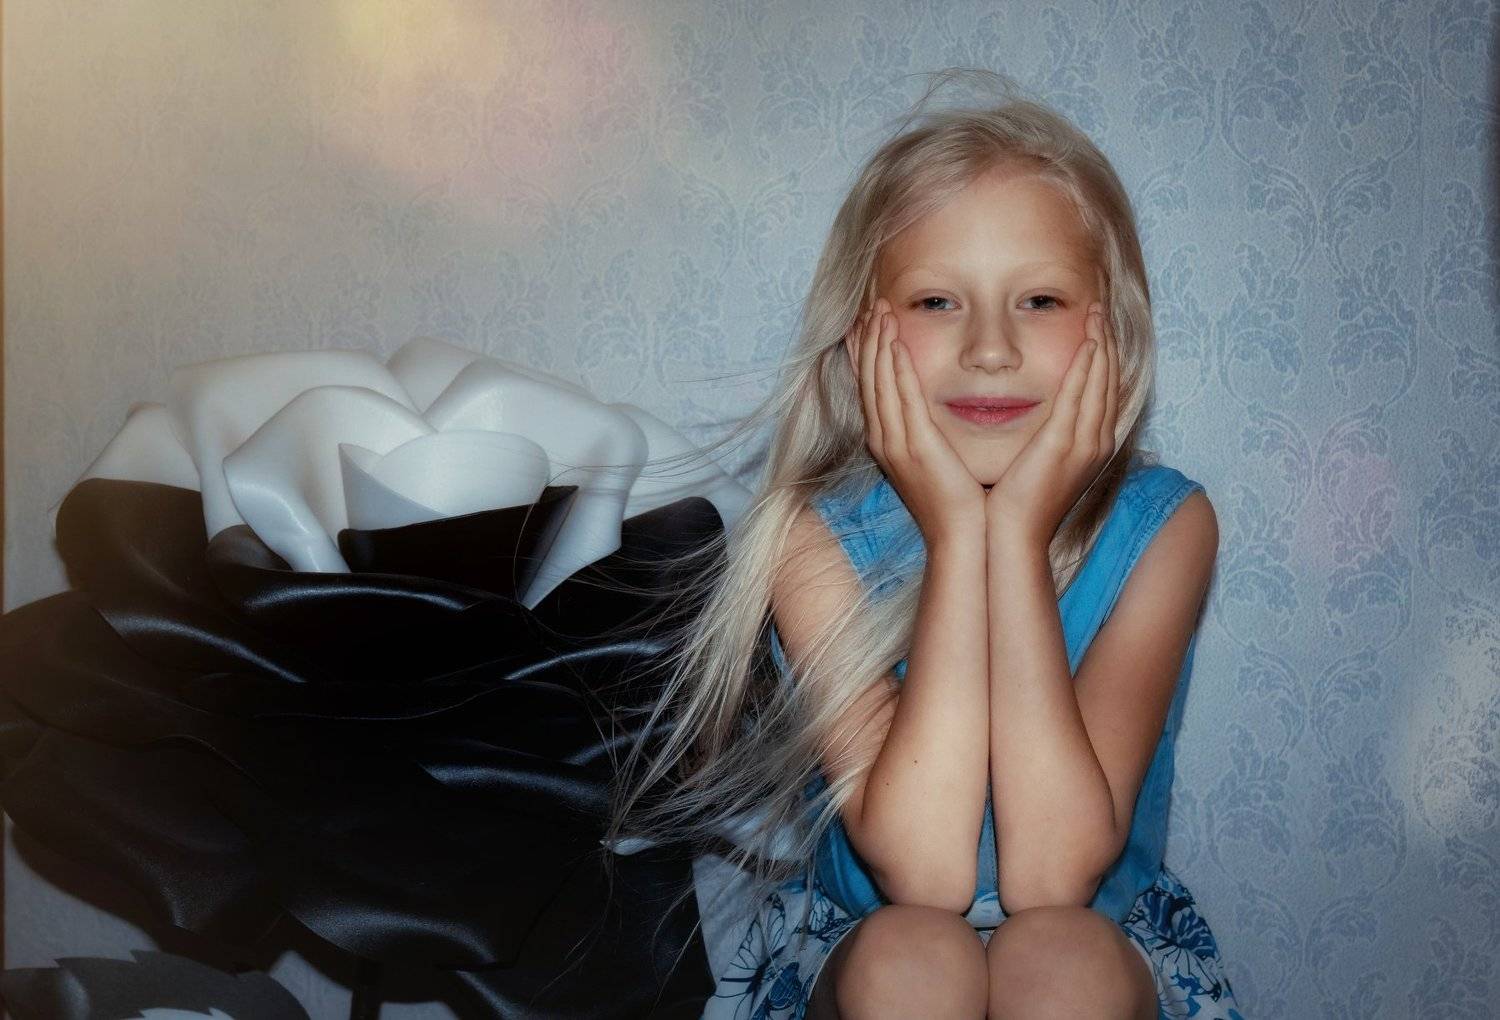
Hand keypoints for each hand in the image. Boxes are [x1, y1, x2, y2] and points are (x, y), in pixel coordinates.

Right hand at [846, 296, 986, 545]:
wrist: (960, 537)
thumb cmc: (955, 503)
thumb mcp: (935, 461)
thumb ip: (928, 434)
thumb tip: (932, 414)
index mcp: (886, 442)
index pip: (870, 388)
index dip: (866, 354)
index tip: (867, 325)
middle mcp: (883, 439)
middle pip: (868, 379)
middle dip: (869, 340)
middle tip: (872, 306)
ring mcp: (896, 442)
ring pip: (880, 382)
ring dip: (880, 344)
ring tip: (881, 311)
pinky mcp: (916, 445)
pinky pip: (903, 398)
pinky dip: (897, 367)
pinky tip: (898, 343)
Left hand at [984, 302, 1119, 548]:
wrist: (1011, 536)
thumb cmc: (1015, 503)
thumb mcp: (1037, 462)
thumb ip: (1044, 436)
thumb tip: (1037, 416)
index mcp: (1089, 445)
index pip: (1102, 390)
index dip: (1102, 356)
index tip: (1095, 327)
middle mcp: (1095, 441)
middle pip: (1108, 380)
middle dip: (1106, 342)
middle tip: (1099, 307)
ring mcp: (1084, 443)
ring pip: (1100, 382)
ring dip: (1100, 344)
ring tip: (1095, 312)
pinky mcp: (1064, 444)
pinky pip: (1080, 395)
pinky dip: (1086, 366)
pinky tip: (1087, 341)